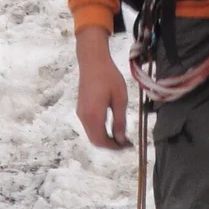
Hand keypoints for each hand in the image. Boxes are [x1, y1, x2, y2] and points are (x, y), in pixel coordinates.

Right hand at [74, 26, 131, 148]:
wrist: (93, 61)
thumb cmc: (109, 77)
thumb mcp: (120, 99)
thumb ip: (119, 121)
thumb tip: (120, 138)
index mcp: (94, 116)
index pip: (102, 141)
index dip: (114, 147)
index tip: (127, 145)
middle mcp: (84, 117)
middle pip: (95, 140)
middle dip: (110, 144)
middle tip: (125, 142)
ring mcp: (81, 112)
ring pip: (92, 134)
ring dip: (105, 137)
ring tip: (120, 134)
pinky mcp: (81, 108)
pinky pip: (90, 126)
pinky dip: (100, 130)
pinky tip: (111, 124)